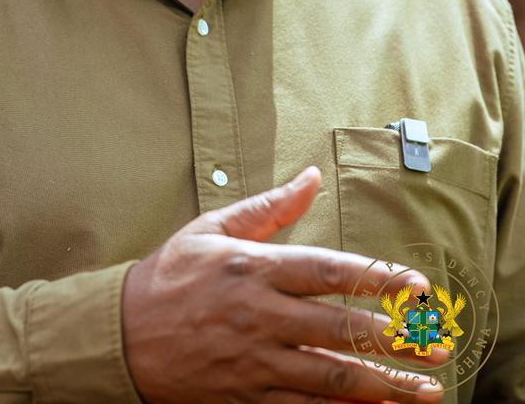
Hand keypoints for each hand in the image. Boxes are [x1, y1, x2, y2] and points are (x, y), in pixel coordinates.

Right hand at [122, 167, 442, 402]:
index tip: (415, 285)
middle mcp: (259, 316)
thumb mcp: (212, 227)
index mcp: (253, 268)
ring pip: (329, 376)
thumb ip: (269, 205)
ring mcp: (254, 363)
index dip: (376, 279)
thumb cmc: (170, 275)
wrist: (121, 336)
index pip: (328, 271)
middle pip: (339, 328)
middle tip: (436, 342)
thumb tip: (310, 176)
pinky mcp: (246, 399)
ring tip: (425, 389)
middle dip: (395, 338)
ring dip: (383, 385)